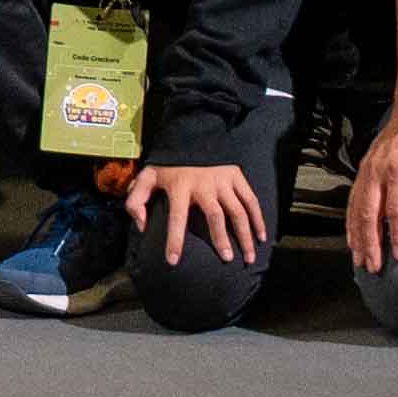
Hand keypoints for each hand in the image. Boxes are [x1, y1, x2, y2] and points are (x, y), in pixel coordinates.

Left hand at [131, 159, 265, 270]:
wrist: (190, 136)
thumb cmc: (168, 165)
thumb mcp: (146, 177)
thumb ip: (136, 201)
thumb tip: (141, 226)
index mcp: (179, 186)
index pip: (176, 217)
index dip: (174, 240)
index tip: (173, 261)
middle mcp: (203, 183)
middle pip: (215, 216)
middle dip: (221, 239)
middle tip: (227, 260)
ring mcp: (222, 179)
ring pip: (237, 211)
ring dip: (244, 235)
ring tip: (248, 258)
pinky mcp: (236, 175)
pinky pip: (250, 200)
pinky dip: (258, 219)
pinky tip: (261, 237)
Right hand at [348, 111, 397, 271]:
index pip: (395, 209)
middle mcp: (377, 171)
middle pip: (369, 213)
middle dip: (370, 242)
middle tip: (373, 267)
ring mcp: (367, 170)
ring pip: (356, 208)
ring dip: (357, 235)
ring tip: (360, 260)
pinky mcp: (364, 170)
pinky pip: (352, 199)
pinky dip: (351, 221)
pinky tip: (353, 237)